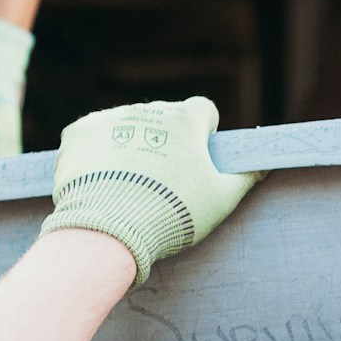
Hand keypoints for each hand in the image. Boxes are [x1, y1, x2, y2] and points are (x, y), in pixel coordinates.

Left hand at [40, 96, 257, 278]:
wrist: (109, 230)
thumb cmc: (173, 213)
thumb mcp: (221, 200)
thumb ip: (245, 178)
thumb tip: (262, 166)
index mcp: (185, 119)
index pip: (202, 110)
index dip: (202, 132)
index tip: (196, 155)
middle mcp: (148, 110)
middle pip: (163, 118)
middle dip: (164, 140)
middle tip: (160, 180)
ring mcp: (110, 118)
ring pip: (126, 126)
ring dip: (130, 145)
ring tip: (127, 185)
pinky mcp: (78, 133)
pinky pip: (92, 137)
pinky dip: (97, 154)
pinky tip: (100, 181)